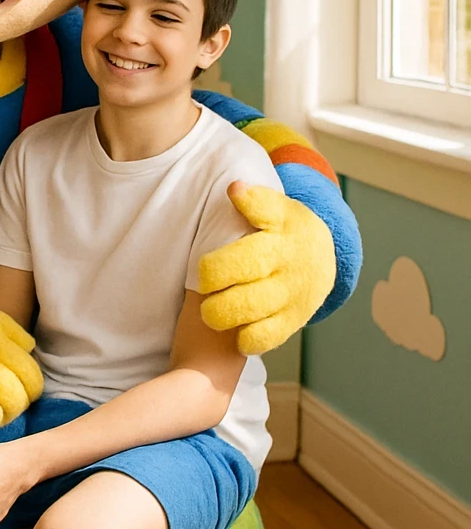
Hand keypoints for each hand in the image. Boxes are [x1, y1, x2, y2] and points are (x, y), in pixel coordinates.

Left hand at [198, 181, 335, 354]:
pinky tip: (235, 332)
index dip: (216, 269)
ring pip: (254, 319)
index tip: (202, 270)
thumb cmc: (286, 230)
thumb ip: (256, 201)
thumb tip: (234, 188)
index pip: (246, 259)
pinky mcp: (293, 322)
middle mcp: (288, 274)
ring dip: (226, 318)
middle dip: (216, 299)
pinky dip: (248, 340)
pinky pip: (267, 339)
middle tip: (204, 292)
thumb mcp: (278, 208)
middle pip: (246, 297)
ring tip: (210, 312)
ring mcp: (292, 301)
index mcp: (279, 243)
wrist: (325, 256)